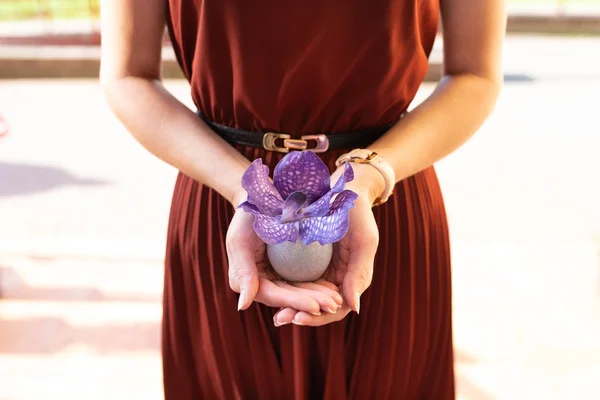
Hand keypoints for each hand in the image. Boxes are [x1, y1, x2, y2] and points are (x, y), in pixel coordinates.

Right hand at [226, 192, 343, 314]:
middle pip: (287, 297)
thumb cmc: (248, 214)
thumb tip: (242, 306)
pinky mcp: (286, 268)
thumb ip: (241, 272)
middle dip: (311, 303)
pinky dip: (318, 285)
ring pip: (297, 291)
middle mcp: (260, 281)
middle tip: (334, 305)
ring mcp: (274, 275)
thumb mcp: (240, 240)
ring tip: (338, 299)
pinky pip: (302, 280)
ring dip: (318, 297)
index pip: (272, 295)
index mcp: (245, 279)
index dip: (294, 302)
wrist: (259, 195)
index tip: (316, 307)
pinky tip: (336, 287)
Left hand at [273, 164, 381, 326]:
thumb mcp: (363, 241)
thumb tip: (353, 308)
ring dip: (289, 306)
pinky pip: (295, 279)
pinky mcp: (307, 261)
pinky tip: (266, 290)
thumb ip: (360, 274)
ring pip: (304, 296)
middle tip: (279, 319)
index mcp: (353, 279)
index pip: (337, 309)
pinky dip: (285, 288)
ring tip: (274, 313)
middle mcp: (336, 279)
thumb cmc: (357, 213)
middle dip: (299, 314)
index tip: (298, 317)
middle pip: (318, 307)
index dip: (318, 317)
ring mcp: (321, 271)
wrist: (343, 188)